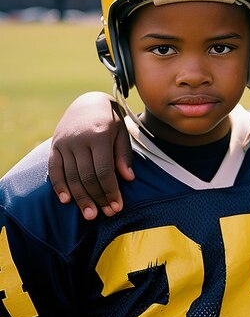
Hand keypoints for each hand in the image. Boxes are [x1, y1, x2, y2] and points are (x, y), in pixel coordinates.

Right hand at [48, 92, 133, 219]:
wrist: (87, 102)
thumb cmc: (110, 120)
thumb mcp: (121, 133)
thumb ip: (123, 155)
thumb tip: (128, 179)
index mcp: (99, 135)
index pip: (104, 170)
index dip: (111, 191)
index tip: (117, 206)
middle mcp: (79, 140)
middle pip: (87, 177)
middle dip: (98, 198)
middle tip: (106, 214)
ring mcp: (64, 143)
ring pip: (71, 176)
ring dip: (80, 198)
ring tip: (90, 214)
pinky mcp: (54, 146)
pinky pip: (54, 170)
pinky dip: (59, 186)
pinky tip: (66, 200)